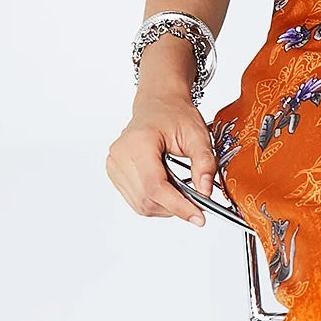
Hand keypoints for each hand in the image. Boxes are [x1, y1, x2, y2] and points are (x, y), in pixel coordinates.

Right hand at [106, 90, 217, 226]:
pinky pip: (136, 200)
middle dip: (175, 206)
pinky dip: (156, 201)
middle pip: (147, 199)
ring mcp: (114, 164)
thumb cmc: (175, 114)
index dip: (178, 205)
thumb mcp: (198, 135)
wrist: (158, 103)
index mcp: (139, 142)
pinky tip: (168, 187)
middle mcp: (120, 154)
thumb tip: (205, 192)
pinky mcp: (114, 172)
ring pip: (141, 205)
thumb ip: (204, 164)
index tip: (198, 217)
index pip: (155, 186)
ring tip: (182, 189)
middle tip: (198, 201)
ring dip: (166, 206)